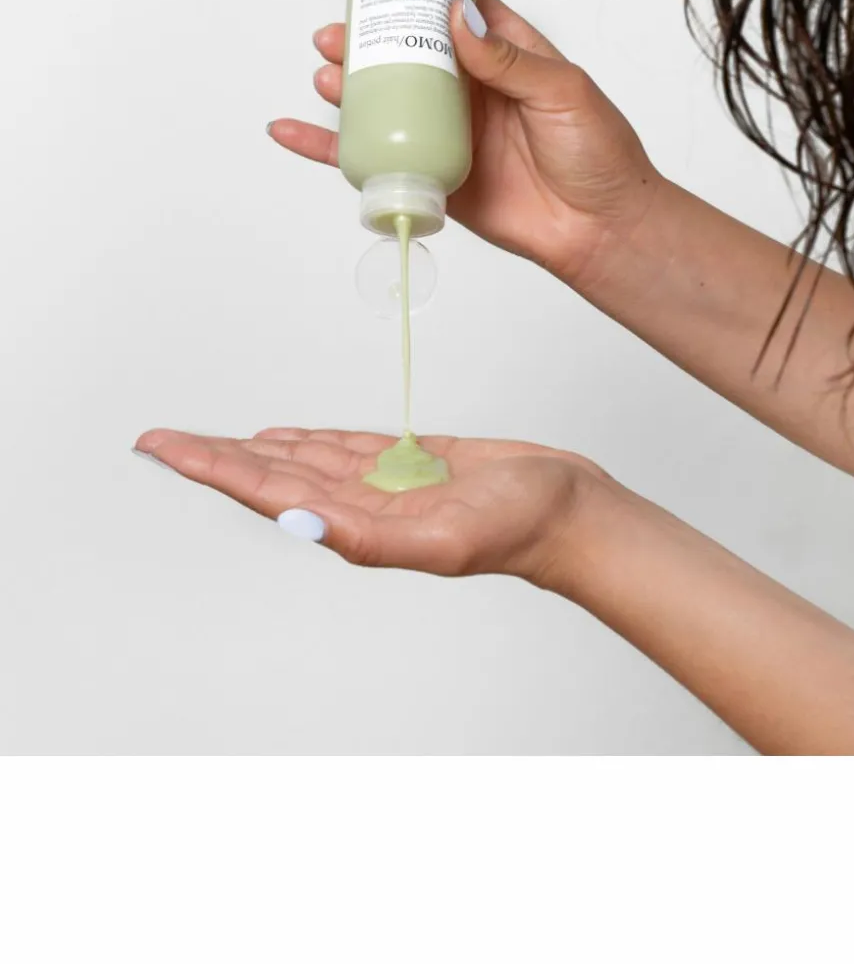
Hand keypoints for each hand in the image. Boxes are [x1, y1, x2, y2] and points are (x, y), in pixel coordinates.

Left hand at [132, 427, 614, 584]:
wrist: (569, 511)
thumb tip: (304, 522)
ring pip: (300, 460)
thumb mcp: (444, 539)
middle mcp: (359, 506)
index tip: (163, 449)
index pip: (265, 490)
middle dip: (213, 456)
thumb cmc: (519, 529)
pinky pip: (343, 449)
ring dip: (250, 450)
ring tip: (206, 440)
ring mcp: (383, 485)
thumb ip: (371, 537)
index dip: (210, 468)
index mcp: (355, 525)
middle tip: (161, 441)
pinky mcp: (410, 465)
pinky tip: (284, 438)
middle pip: (269, 474)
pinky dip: (306, 440)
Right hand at [267, 0, 661, 291]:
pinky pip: (374, 158)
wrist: (601, 230)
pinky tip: (293, 132)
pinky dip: (330, 148)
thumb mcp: (561, 91)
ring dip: (347, 87)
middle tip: (336, 34)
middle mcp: (471, 90)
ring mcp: (449, 133)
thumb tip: (455, 16)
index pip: (455, 11)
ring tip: (325, 73)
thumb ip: (507, 58)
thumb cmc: (598, 154)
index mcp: (505, 55)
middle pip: (407, 55)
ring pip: (385, 102)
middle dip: (367, 40)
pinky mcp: (433, 176)